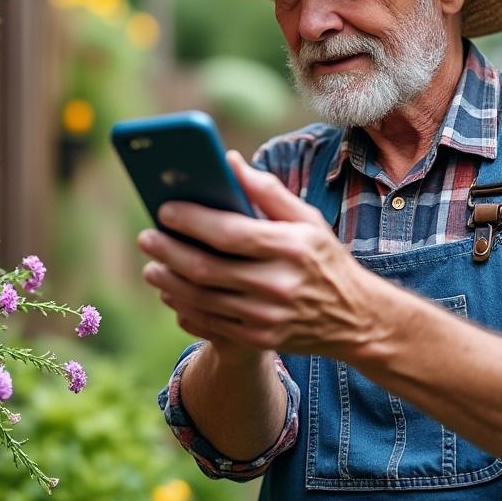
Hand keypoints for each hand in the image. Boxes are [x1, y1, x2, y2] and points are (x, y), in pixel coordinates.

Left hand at [138, 151, 394, 358]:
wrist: (354, 319)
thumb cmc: (324, 259)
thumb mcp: (308, 220)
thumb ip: (268, 191)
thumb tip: (228, 161)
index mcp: (290, 247)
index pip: (229, 232)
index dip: (192, 220)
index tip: (165, 209)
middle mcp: (278, 284)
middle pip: (207, 268)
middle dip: (169, 251)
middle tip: (146, 238)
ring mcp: (267, 317)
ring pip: (202, 299)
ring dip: (169, 281)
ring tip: (151, 266)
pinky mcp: (259, 339)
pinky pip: (210, 323)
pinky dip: (184, 307)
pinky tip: (171, 292)